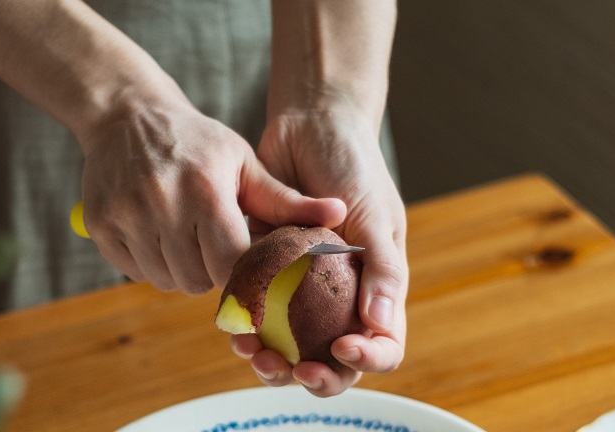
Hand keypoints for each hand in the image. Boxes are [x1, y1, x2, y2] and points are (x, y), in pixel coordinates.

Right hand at [78, 95, 346, 294]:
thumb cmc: (198, 142)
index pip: (232, 263)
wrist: (128, 116)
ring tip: (186, 238)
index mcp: (206, 190)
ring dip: (181, 271)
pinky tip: (157, 233)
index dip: (243, 273)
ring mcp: (125, 215)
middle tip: (214, 248)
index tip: (248, 267)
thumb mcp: (244, 163)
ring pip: (165, 280)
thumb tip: (340, 214)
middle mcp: (162, 204)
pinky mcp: (99, 225)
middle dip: (212, 274)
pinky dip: (150, 263)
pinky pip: (133, 272)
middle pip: (197, 280)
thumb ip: (287, 200)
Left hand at [233, 102, 407, 396]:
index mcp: (375, 286)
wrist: (311, 124)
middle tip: (288, 367)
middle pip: (330, 354)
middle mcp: (339, 292)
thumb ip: (383, 269)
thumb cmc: (354, 165)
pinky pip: (257, 306)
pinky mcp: (267, 266)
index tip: (340, 348)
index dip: (365, 358)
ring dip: (271, 355)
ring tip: (250, 349)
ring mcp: (302, 284)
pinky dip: (246, 321)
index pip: (381, 342)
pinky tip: (232, 323)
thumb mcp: (376, 214)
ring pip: (289, 340)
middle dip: (311, 372)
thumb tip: (381, 324)